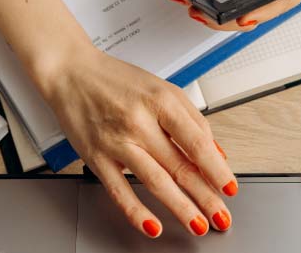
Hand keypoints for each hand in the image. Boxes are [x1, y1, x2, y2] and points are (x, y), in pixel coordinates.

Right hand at [37, 42, 235, 237]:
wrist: (71, 73)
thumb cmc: (117, 81)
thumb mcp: (162, 89)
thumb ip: (191, 119)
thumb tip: (214, 152)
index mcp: (160, 101)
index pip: (196, 142)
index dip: (216, 169)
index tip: (229, 187)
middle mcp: (139, 122)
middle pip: (180, 166)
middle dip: (205, 196)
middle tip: (221, 216)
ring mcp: (116, 142)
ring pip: (155, 182)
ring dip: (181, 208)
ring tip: (198, 225)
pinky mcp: (96, 157)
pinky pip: (119, 191)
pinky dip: (136, 212)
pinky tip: (153, 226)